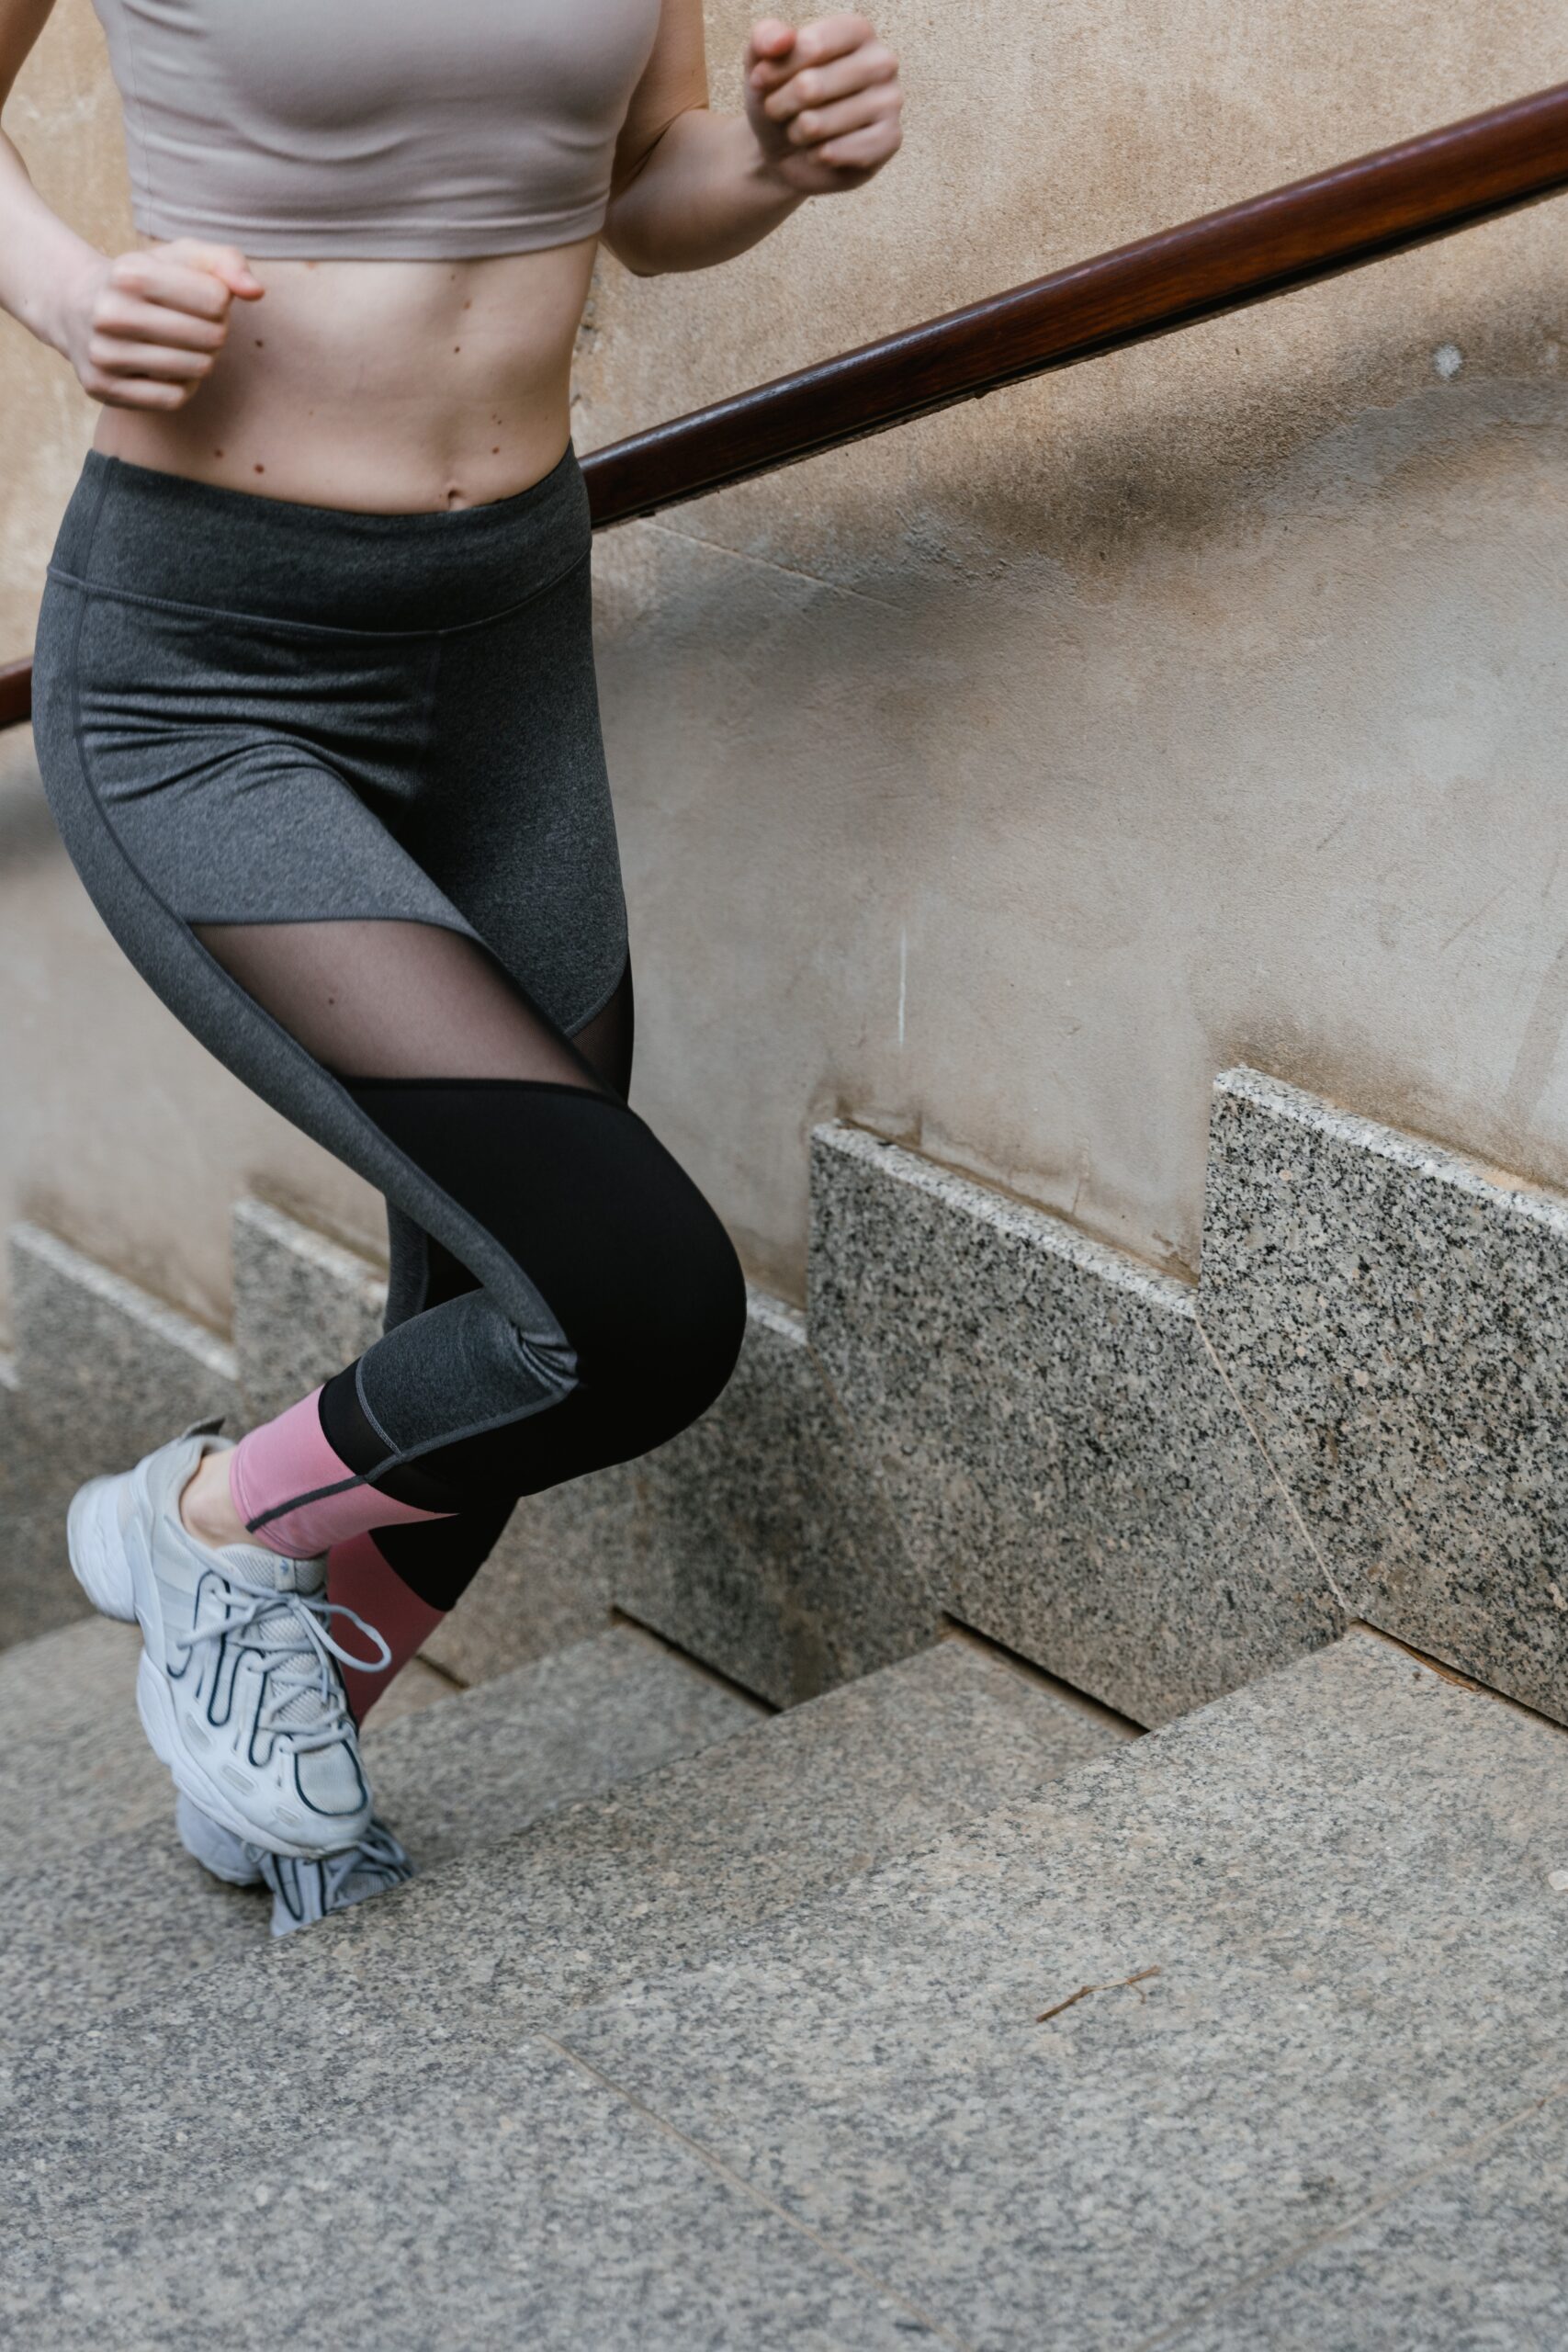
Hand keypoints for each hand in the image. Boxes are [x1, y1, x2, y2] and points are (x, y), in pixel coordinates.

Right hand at [59, 237, 262, 410]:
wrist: (76, 307)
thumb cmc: (144, 281)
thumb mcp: (179, 258)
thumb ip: (224, 262)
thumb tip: (256, 292)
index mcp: (130, 273)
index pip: (217, 299)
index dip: (221, 302)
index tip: (204, 299)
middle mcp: (110, 313)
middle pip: (210, 338)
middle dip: (215, 333)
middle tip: (198, 327)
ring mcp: (103, 354)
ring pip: (195, 370)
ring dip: (202, 361)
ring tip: (184, 346)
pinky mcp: (103, 388)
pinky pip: (173, 398)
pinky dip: (182, 386)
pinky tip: (169, 370)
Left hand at [746, 14, 902, 194]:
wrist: (789, 151)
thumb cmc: (782, 97)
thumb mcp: (762, 62)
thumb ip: (765, 38)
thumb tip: (784, 39)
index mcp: (857, 30)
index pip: (810, 46)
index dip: (774, 70)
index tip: (760, 81)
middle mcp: (881, 61)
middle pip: (810, 86)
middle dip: (780, 105)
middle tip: (777, 111)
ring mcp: (891, 101)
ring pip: (817, 124)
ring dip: (796, 133)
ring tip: (800, 130)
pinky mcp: (890, 139)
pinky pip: (836, 153)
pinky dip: (816, 157)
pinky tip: (820, 151)